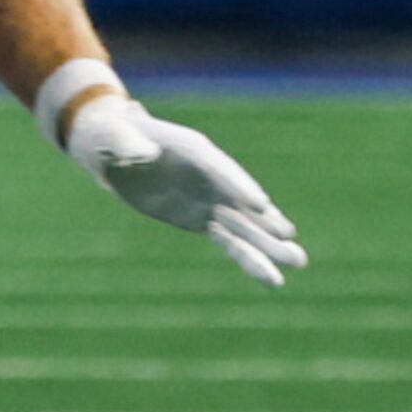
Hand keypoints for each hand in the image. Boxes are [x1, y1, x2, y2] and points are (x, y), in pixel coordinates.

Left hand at [64, 96, 305, 287]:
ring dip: (269, 244)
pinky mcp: (202, 219)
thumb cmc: (112, 135)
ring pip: (244, 225)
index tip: (261, 205)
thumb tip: (142, 154)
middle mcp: (211, 175)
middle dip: (266, 219)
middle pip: (242, 199)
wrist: (112, 147)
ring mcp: (210, 199)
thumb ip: (129, 142)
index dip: (238, 185)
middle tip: (291, 238)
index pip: (220, 169)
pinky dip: (248, 258)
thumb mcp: (114, 133)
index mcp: (195, 149)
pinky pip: (229, 241)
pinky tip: (271, 277)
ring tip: (298, 262)